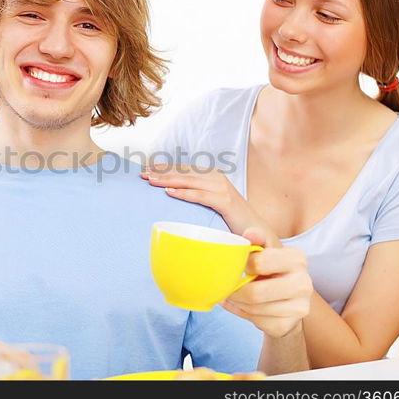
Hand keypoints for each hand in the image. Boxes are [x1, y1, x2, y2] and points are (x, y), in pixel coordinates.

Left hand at [141, 163, 261, 234]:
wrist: (256, 230)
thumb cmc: (231, 218)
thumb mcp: (211, 202)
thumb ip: (197, 194)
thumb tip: (173, 192)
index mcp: (212, 176)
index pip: (184, 169)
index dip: (165, 168)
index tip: (147, 169)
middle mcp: (217, 178)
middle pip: (183, 173)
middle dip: (161, 172)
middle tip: (142, 174)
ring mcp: (222, 189)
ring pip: (189, 181)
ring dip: (168, 180)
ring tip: (150, 181)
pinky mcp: (225, 202)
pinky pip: (200, 196)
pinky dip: (184, 193)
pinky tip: (169, 193)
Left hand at [222, 228, 312, 337]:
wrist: (286, 300)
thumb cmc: (270, 271)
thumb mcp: (264, 252)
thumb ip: (256, 240)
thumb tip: (250, 234)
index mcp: (297, 259)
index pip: (259, 263)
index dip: (242, 266)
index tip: (238, 266)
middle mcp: (304, 283)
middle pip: (256, 292)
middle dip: (235, 291)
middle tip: (226, 287)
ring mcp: (300, 307)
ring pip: (254, 309)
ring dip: (237, 303)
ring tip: (233, 295)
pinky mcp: (290, 325)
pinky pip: (258, 322)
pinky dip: (243, 314)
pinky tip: (242, 307)